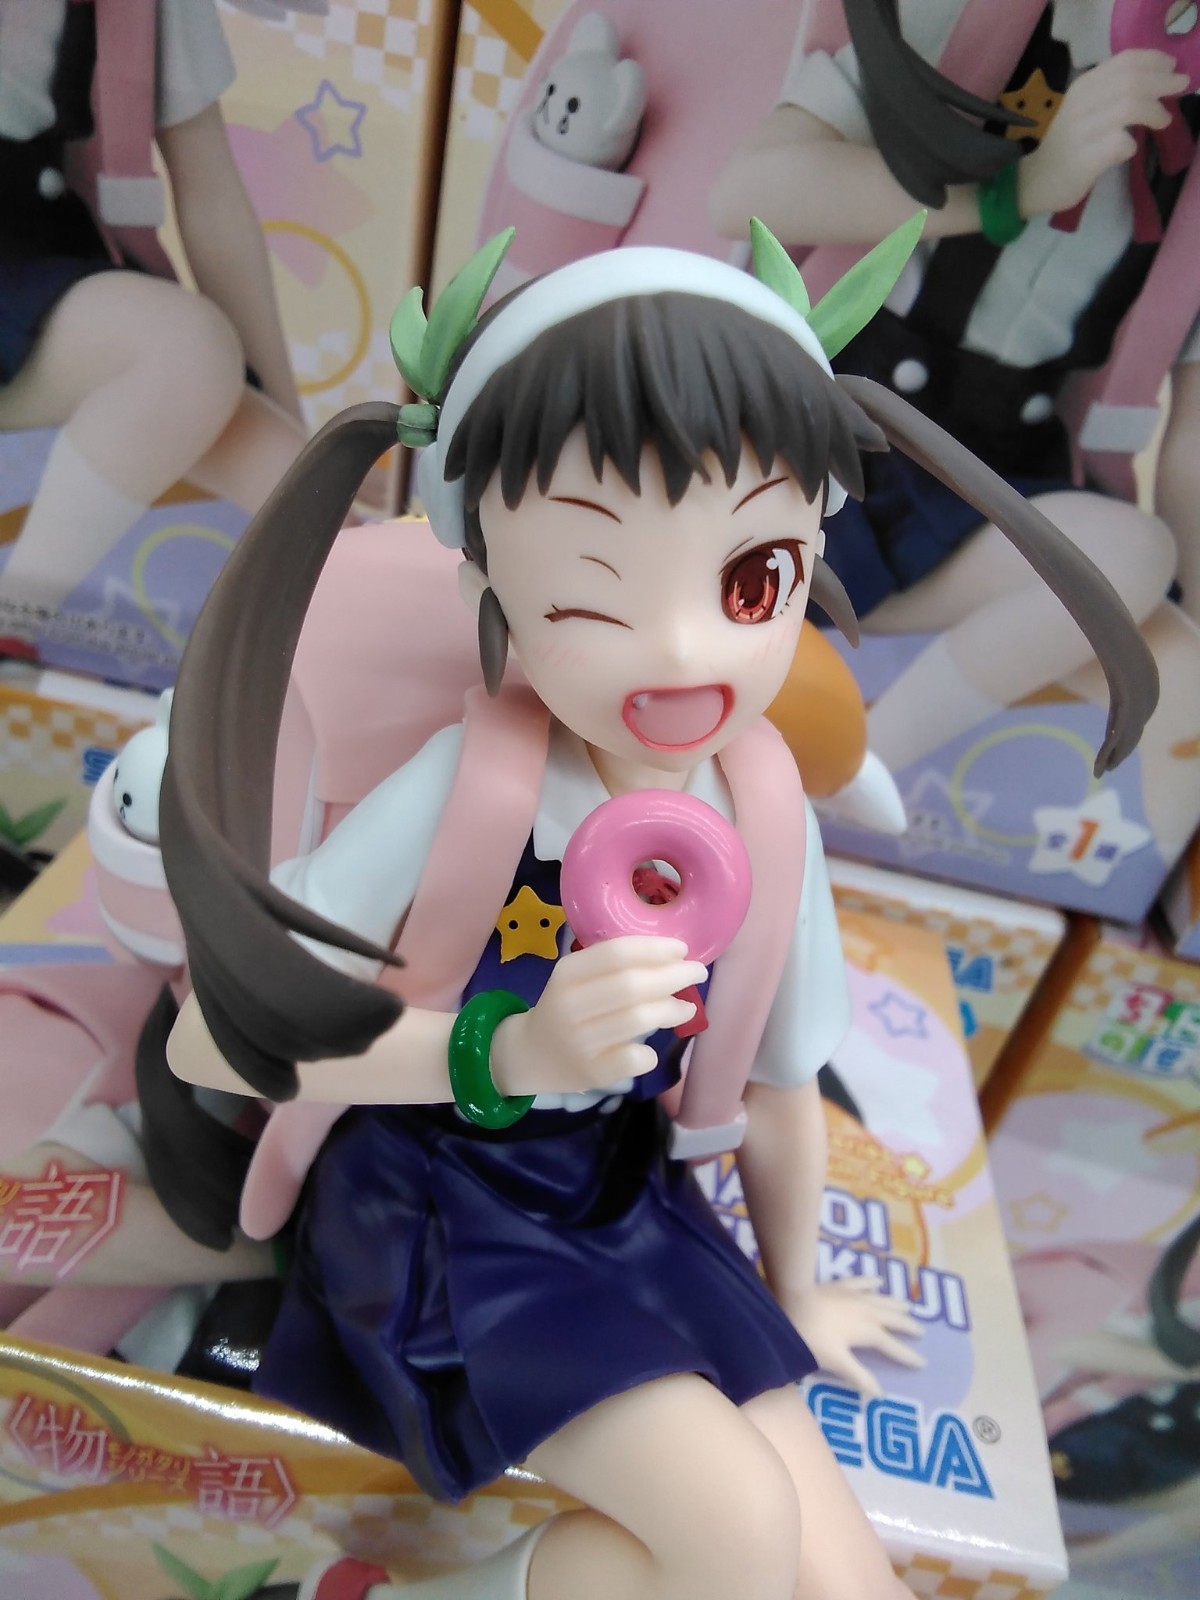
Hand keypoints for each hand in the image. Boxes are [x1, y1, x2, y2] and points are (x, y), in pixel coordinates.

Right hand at [490, 936, 706, 1097]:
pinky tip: (651, 1048)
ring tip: (687, 1007)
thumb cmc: (566, 1008)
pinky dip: (650, 1052)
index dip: (654, 949)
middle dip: (673, 976)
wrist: (531, 1054)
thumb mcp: (577, 978)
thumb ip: (614, 966)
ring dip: (672, 1010)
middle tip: (697, 973)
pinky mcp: (591, 1072)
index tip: (682, 949)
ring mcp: (580, 1041)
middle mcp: (570, 1005)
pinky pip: (633, 1059)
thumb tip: (673, 957)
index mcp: (567, 973)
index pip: (616, 954)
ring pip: (637, 1019)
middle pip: (631, 985)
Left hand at [781, 1277, 924, 1397]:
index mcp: (868, 1331)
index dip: (907, 1355)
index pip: (892, 1346)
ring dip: (895, 1304)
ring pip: (881, 1300)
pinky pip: (862, 1282)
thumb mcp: (836, 1361)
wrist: (792, 1301)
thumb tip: (881, 1393)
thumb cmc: (813, 1336)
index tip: (923, 1362)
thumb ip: (859, 1376)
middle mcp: (867, 1311)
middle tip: (921, 1331)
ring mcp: (854, 1295)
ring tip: (907, 1305)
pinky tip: (877, 1281)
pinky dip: (872, 1282)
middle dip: (907, 1326)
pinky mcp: (841, 1286)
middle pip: (892, 1319)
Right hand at [1018, 50, 1188, 217]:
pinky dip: (1131, 144)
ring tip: (1163, 121)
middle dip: (1163, 81)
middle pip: (1132, 80)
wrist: (1033, 181)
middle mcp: (1081, 103)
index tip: (1171, 66)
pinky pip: (1119, 143)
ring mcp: (1082, 131)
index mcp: (1083, 87)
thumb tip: (1154, 79)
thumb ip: (1111, 92)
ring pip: (1129, 106)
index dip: (1155, 60)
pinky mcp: (1084, 159)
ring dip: (1154, 111)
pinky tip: (1130, 149)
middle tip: (1179, 87)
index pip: (1125, 61)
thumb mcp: (1084, 108)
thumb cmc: (1066, 145)